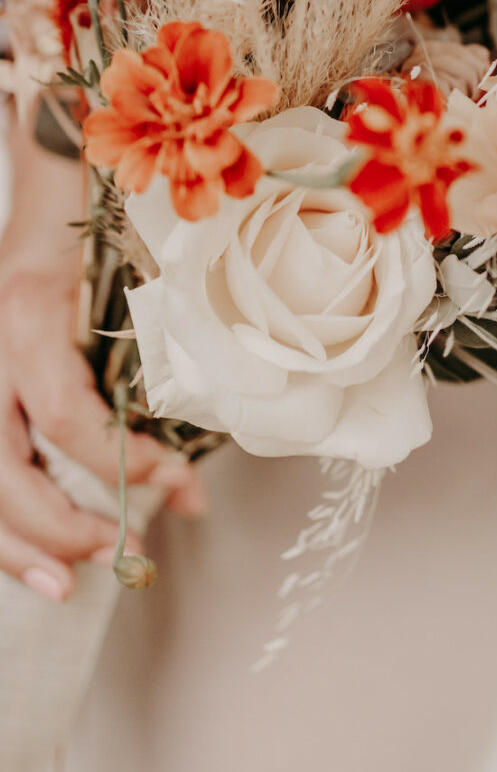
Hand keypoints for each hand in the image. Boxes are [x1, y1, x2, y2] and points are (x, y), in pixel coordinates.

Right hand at [0, 125, 202, 600]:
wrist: (48, 187)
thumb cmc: (98, 228)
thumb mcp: (132, 277)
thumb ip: (161, 355)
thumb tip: (202, 454)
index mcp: (28, 320)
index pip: (68, 416)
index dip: (123, 462)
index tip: (179, 481)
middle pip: (1, 469)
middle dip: (60, 527)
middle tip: (121, 552)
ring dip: (15, 545)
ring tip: (64, 585)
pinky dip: (0, 522)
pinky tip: (29, 557)